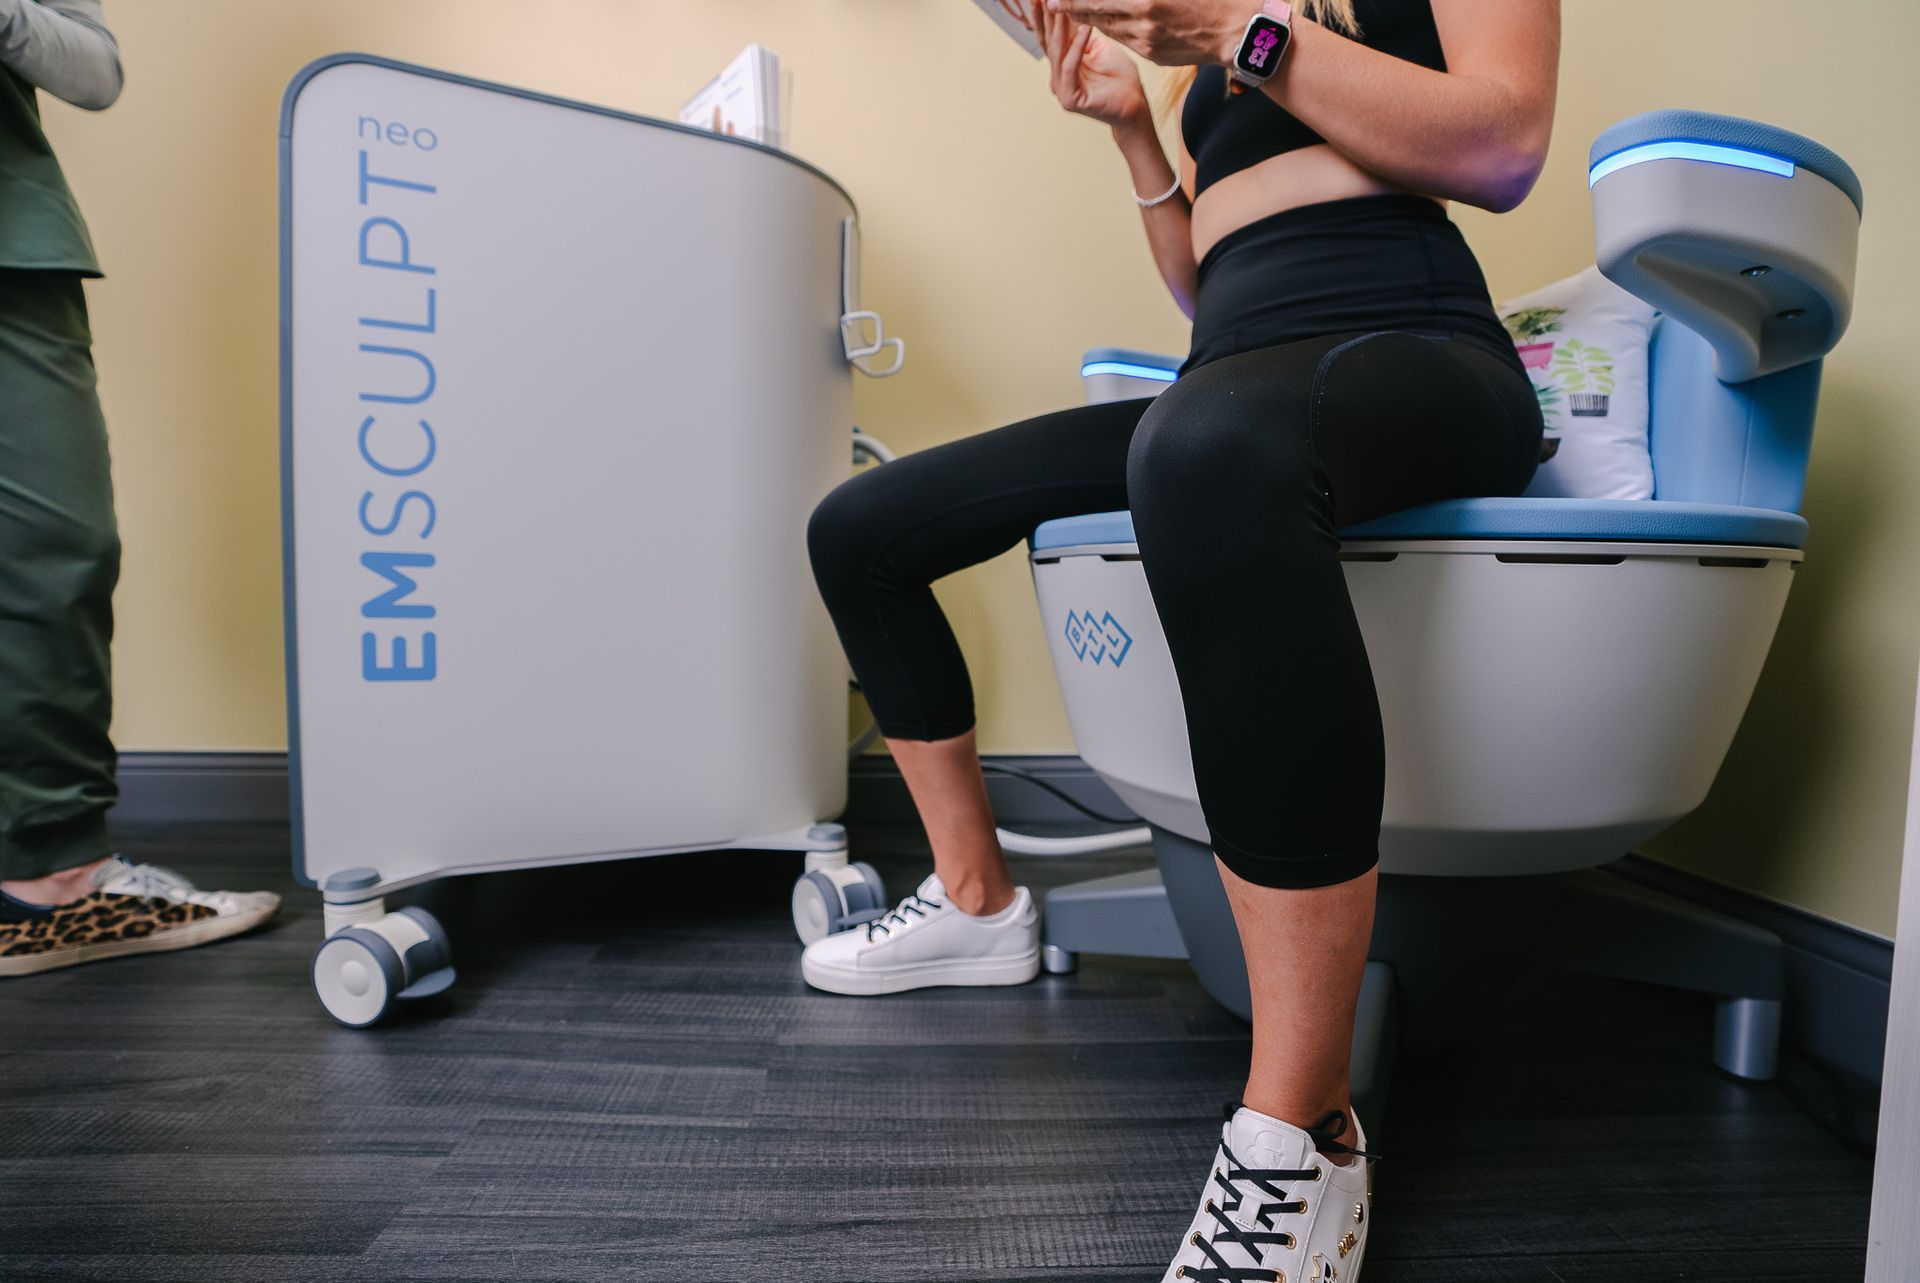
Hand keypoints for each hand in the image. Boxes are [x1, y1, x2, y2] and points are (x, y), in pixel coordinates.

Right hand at [1041, 9, 1147, 127]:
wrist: (1134, 107)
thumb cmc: (1120, 78)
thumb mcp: (1100, 47)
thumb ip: (1083, 33)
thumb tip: (1073, 9)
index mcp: (1062, 64)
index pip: (1050, 35)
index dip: (1045, 14)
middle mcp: (1057, 76)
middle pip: (1047, 41)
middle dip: (1044, 15)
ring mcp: (1061, 88)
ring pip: (1057, 51)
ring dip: (1059, 25)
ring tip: (1061, 4)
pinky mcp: (1070, 98)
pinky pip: (1069, 66)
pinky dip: (1076, 46)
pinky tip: (1084, 27)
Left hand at [1046, 0, 1246, 67]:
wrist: (1236, 31)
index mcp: (1147, 0)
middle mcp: (1143, 22)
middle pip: (1098, 13)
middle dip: (1075, 7)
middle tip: (1055, 3)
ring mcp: (1147, 41)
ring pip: (1109, 28)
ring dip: (1092, 17)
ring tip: (1076, 9)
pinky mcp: (1153, 55)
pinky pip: (1126, 39)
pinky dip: (1114, 28)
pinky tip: (1107, 19)